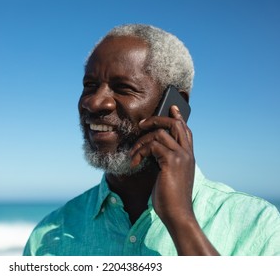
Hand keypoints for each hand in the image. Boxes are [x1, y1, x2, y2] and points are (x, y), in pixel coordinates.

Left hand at [129, 105, 194, 224]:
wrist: (177, 213)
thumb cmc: (170, 197)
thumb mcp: (169, 175)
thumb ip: (165, 160)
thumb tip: (152, 148)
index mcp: (188, 156)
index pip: (185, 130)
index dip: (178, 117)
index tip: (171, 107)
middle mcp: (187, 153)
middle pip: (175, 124)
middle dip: (157, 120)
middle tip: (142, 124)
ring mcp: (181, 156)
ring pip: (159, 133)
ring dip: (141, 141)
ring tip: (133, 154)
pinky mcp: (171, 161)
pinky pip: (152, 145)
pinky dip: (140, 151)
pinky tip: (135, 162)